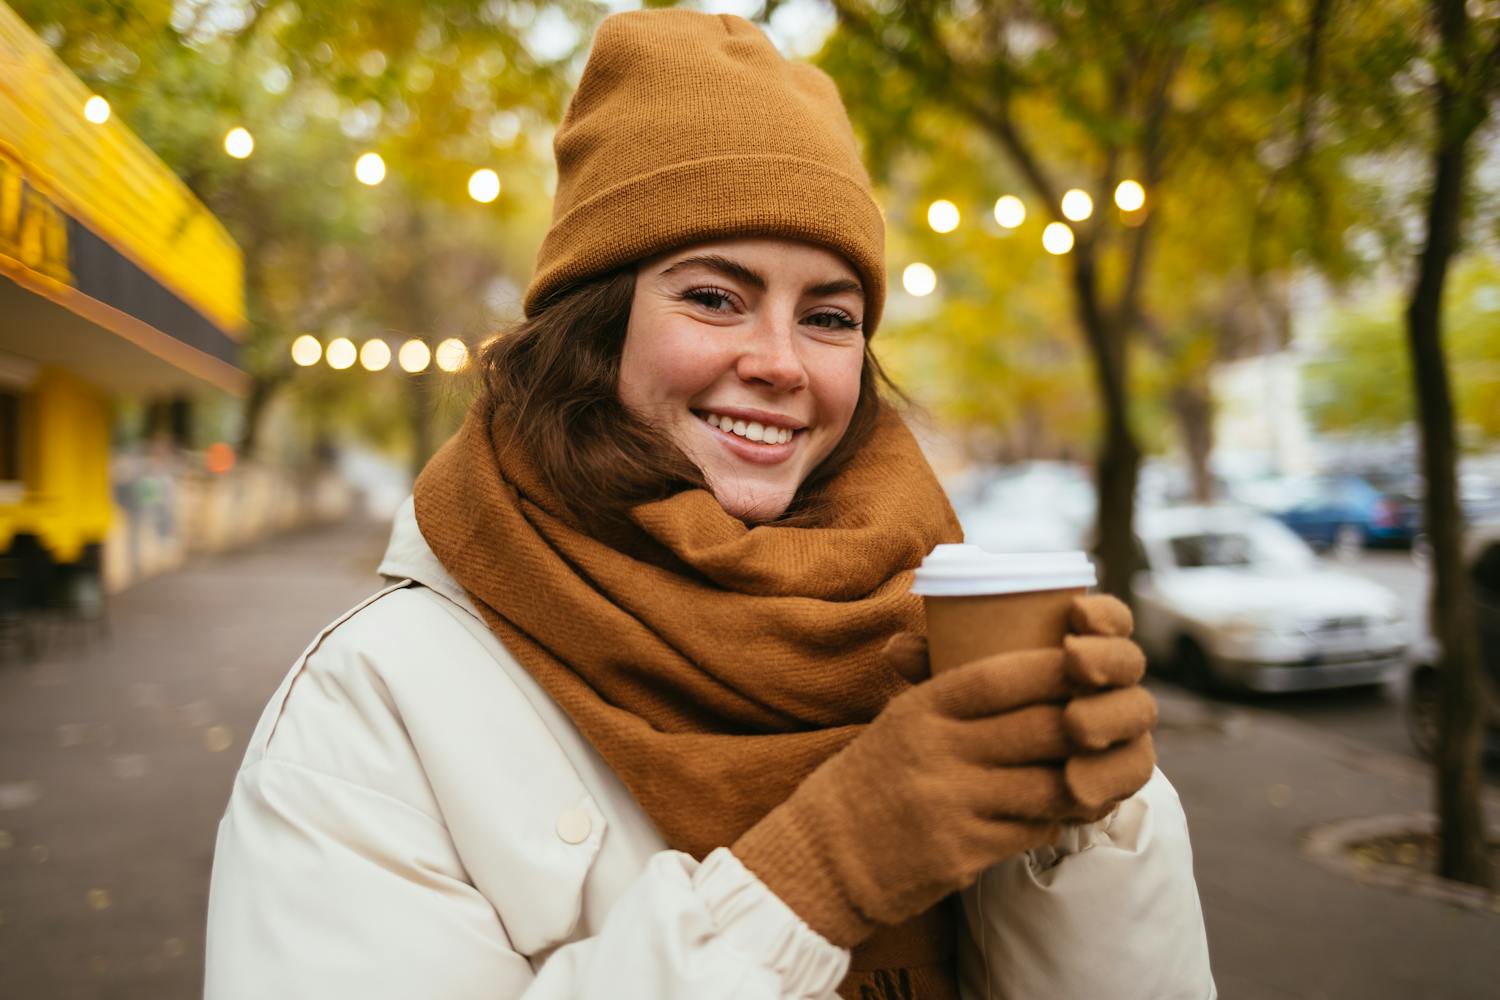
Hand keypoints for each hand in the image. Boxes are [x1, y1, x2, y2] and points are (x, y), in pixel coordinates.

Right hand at [732, 594, 1156, 947]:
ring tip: (1096, 765)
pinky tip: (1057, 809)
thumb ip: (951, 688)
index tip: (1086, 661)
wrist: (827, 852)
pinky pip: (1034, 829)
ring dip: (1083, 775)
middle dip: (1085, 720)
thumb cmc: (874, 775)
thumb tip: (1023, 651)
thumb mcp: (901, 717)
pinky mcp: (963, 854)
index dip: (1050, 668)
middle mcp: (936, 753)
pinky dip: (1056, 817)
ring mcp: (951, 805)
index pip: (996, 678)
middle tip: (1111, 715)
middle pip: (1038, 728)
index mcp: (921, 710)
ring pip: (1049, 785)